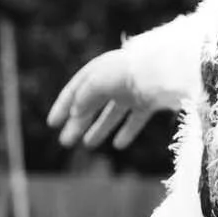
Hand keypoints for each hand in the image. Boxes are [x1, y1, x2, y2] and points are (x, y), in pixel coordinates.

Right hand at [47, 49, 173, 150]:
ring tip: (87, 145)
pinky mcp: (149, 102)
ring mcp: (133, 92)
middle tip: (65, 142)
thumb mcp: (99, 82)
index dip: (63, 106)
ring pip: (111, 113)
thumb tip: (75, 112)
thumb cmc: (129, 73)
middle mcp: (115, 81)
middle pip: (92, 104)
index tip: (52, 124)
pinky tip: (118, 145)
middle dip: (77, 123)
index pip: (76, 89)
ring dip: (99, 129)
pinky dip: (127, 132)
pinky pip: (135, 119)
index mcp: (100, 70)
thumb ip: (84, 96)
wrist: (165, 70)